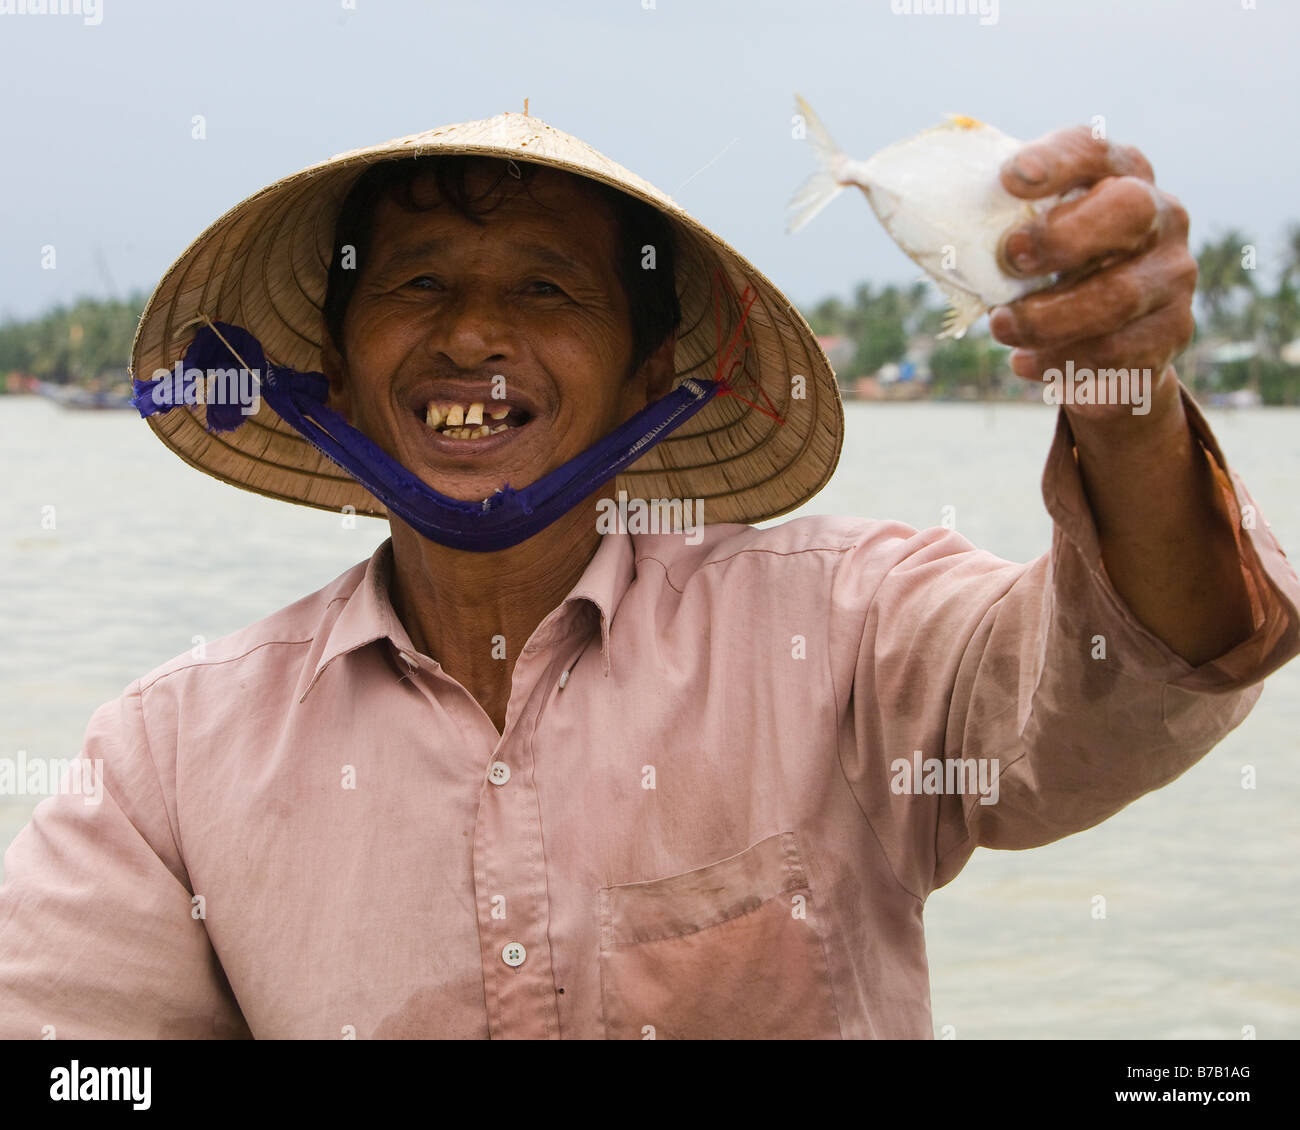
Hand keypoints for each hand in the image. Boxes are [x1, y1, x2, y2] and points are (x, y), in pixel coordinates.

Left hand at [987, 127, 1197, 424]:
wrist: (1106, 347)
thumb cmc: (1052, 277)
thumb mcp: (1028, 240)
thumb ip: (999, 223)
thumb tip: (916, 214)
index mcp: (1120, 177)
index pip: (1095, 150)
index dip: (1058, 160)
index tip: (1010, 178)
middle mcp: (1161, 217)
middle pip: (1127, 211)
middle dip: (1062, 237)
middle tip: (1010, 258)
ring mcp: (1171, 276)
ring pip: (1117, 296)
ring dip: (1047, 317)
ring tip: (1001, 327)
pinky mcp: (1170, 334)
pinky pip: (1117, 353)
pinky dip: (1062, 361)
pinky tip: (1026, 363)